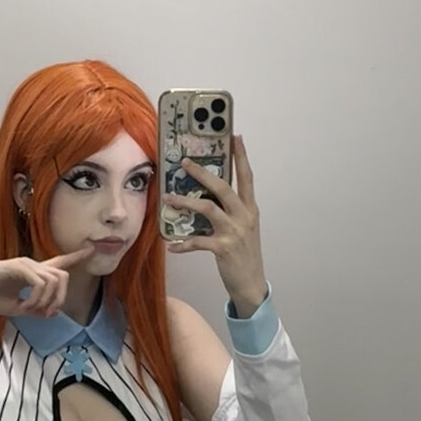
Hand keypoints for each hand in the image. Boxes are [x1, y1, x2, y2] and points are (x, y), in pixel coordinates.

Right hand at [0, 243, 95, 317]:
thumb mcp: (18, 309)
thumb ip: (37, 310)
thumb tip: (54, 312)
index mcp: (33, 274)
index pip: (59, 263)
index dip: (76, 257)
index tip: (92, 250)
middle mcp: (33, 265)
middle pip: (63, 276)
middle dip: (61, 298)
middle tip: (47, 313)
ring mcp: (26, 264)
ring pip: (55, 281)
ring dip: (46, 301)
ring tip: (29, 310)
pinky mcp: (19, 267)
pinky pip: (41, 284)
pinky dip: (36, 299)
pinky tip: (23, 306)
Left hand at [163, 135, 266, 302]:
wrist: (251, 283)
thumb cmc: (243, 255)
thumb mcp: (242, 229)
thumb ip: (229, 212)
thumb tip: (207, 198)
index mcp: (249, 209)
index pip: (246, 177)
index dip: (241, 156)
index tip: (235, 136)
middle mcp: (244, 216)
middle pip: (223, 187)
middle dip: (203, 173)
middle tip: (186, 162)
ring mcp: (234, 232)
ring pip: (208, 209)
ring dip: (186, 202)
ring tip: (168, 198)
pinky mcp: (223, 248)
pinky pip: (198, 241)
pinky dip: (183, 244)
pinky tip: (172, 246)